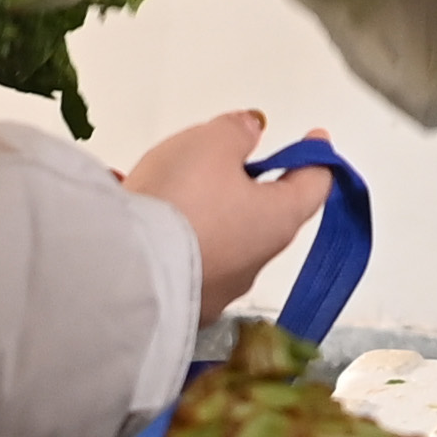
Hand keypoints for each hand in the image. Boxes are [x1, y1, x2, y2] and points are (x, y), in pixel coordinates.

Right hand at [125, 111, 335, 317]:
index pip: (314, 184)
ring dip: (213, 217)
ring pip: (227, 242)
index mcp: (278, 219)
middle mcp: (256, 260)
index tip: (315, 141)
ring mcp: (221, 289)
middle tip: (233, 161)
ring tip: (179, 192)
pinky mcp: (185, 306)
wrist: (122, 270)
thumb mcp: (210, 144)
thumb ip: (236, 132)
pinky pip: (192, 265)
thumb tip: (250, 130)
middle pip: (268, 215)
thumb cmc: (177, 203)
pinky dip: (183, 244)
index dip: (314, 157)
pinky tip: (157, 229)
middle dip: (253, 187)